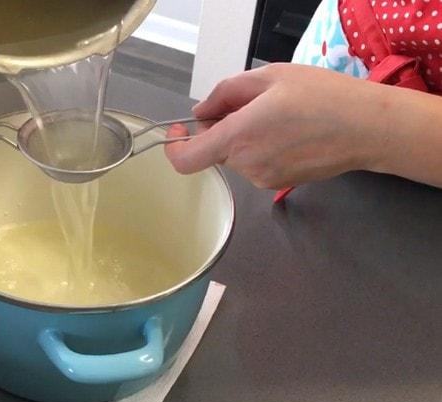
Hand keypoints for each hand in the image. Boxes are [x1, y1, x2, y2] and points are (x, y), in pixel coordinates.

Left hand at [165, 63, 392, 188]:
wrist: (368, 128)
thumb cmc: (321, 97)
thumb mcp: (269, 78)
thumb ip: (225, 94)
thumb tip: (201, 111)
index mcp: (237, 138)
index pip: (186, 159)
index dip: (174, 147)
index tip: (179, 130)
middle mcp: (246, 165)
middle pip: (215, 150)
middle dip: (221, 127)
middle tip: (248, 103)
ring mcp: (263, 178)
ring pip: (237, 156)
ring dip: (243, 136)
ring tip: (277, 114)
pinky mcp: (280, 183)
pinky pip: (256, 164)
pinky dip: (261, 147)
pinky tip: (288, 130)